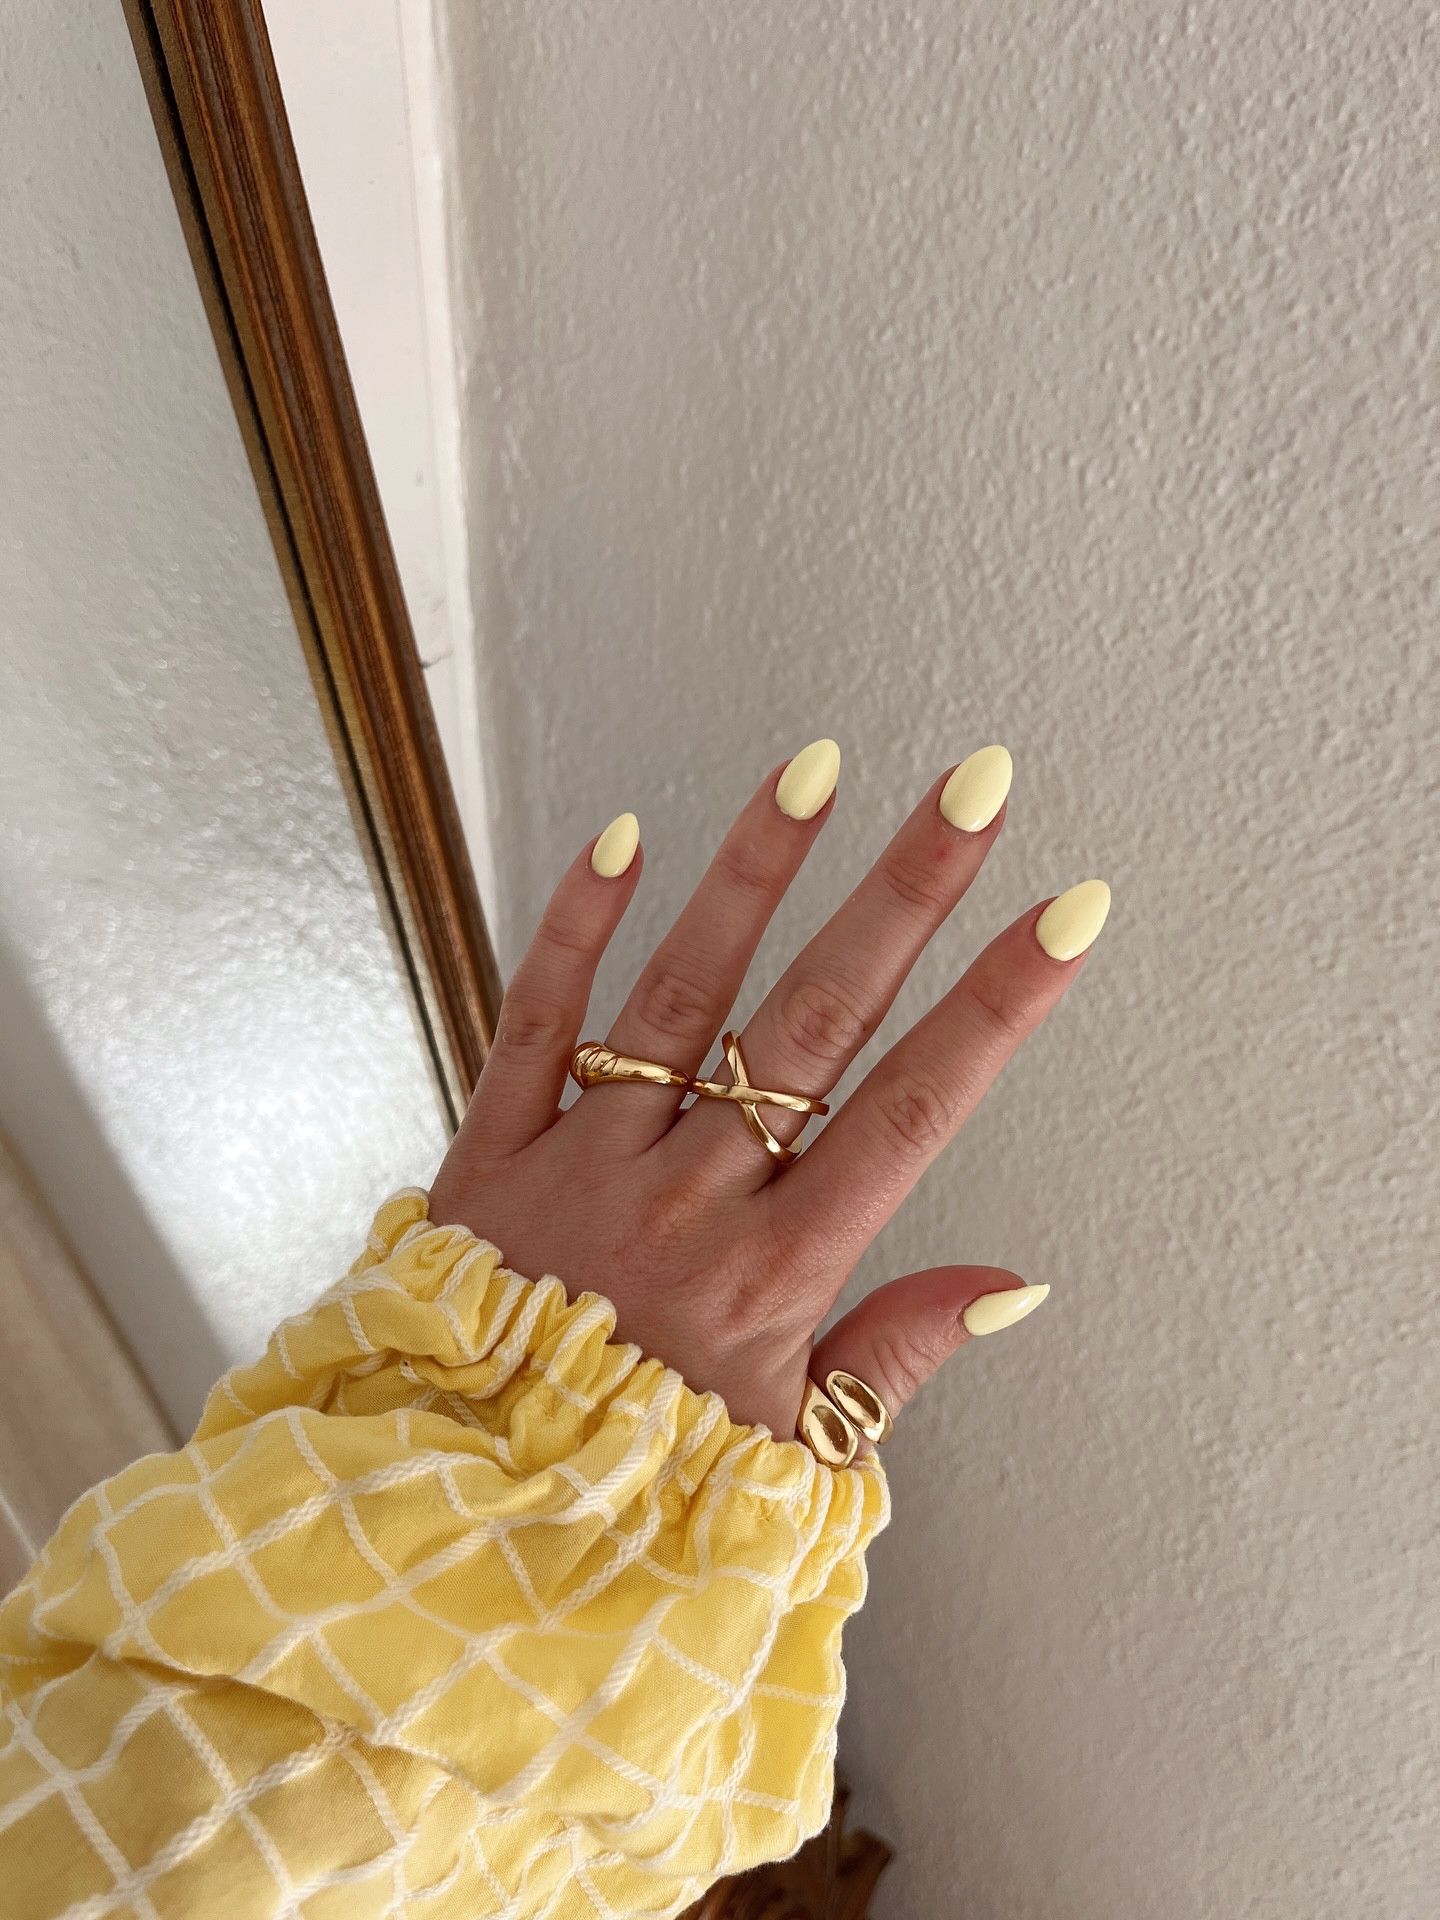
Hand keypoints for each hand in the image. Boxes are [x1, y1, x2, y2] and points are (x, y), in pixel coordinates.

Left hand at [428, 741, 1108, 1441]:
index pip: (914, 1108)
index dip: (998, 1006)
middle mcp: (689, 1196)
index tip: (1065, 915)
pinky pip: (536, 1021)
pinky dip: (572, 929)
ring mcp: (586, 1162)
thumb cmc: (636, 1480)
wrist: (457, 1512)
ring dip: (753, 874)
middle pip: (816, 1020)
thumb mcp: (791, 1451)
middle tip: (974, 791)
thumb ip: (899, 1354)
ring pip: (682, 991)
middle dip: (906, 897)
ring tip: (818, 769)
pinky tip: (621, 838)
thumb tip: (1013, 1285)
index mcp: (774, 1270)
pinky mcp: (495, 1148)